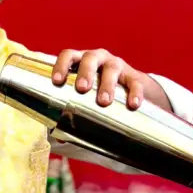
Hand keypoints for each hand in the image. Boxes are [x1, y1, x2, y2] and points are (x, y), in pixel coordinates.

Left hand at [51, 49, 167, 111]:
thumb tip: (58, 137)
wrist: (129, 86)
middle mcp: (98, 58)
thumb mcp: (84, 95)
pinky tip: (133, 105)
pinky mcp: (134, 76)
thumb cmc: (97, 91)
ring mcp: (116, 65)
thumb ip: (71, 111)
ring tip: (104, 101)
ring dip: (107, 84)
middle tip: (81, 89)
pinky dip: (134, 93)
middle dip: (85, 72)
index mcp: (80, 61)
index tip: (57, 81)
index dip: (61, 65)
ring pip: (112, 69)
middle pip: (90, 59)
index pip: (68, 55)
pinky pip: (135, 82)